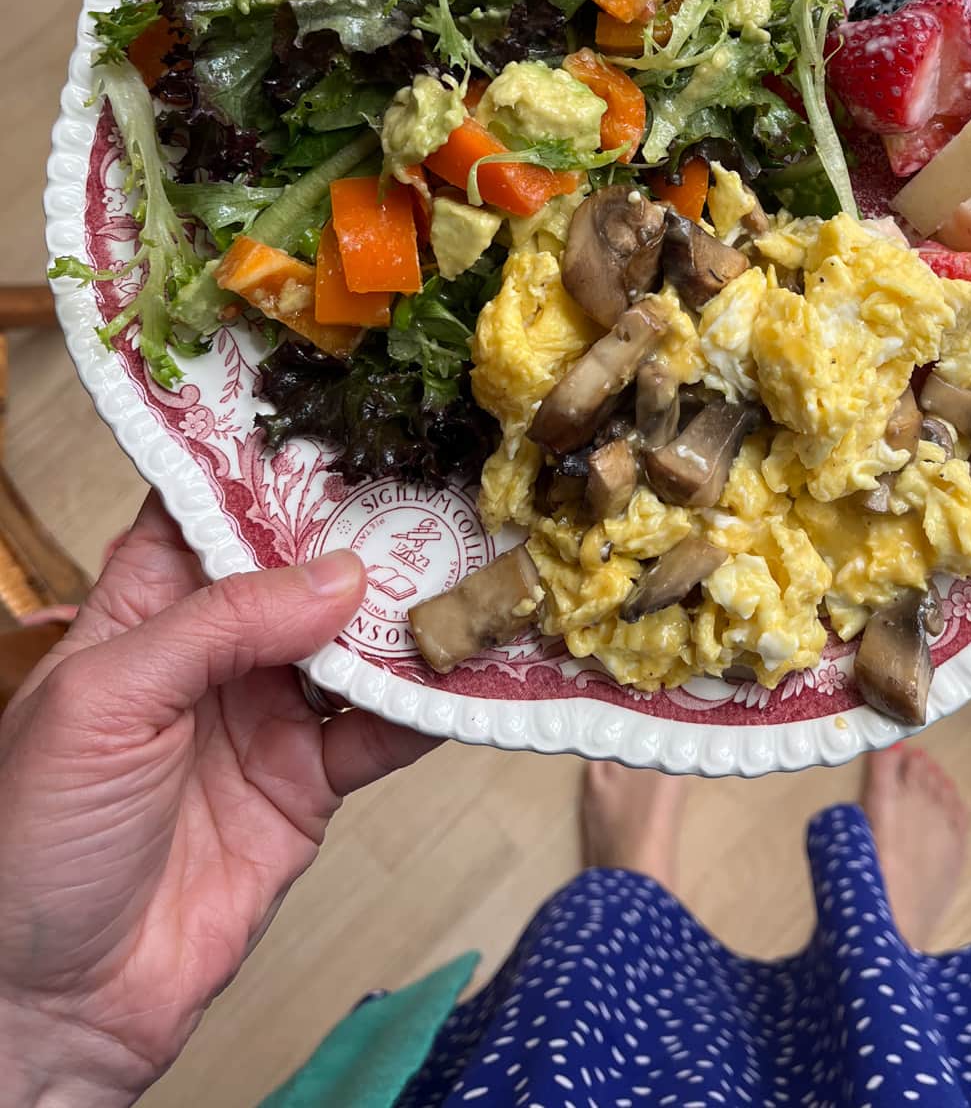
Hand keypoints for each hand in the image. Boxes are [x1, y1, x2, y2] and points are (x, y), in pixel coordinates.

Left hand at [0, 493, 437, 1106]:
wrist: (54, 1003)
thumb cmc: (32, 840)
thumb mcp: (105, 701)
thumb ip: (221, 625)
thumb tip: (340, 573)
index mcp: (144, 609)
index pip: (211, 512)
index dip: (270, 467)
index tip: (348, 422)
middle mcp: (213, 651)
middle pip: (301, 570)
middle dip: (365, 534)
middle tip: (441, 490)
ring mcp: (265, 716)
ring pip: (352, 644)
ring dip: (408, 617)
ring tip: (473, 571)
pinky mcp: (307, 787)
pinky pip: (378, 735)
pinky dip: (426, 708)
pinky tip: (467, 676)